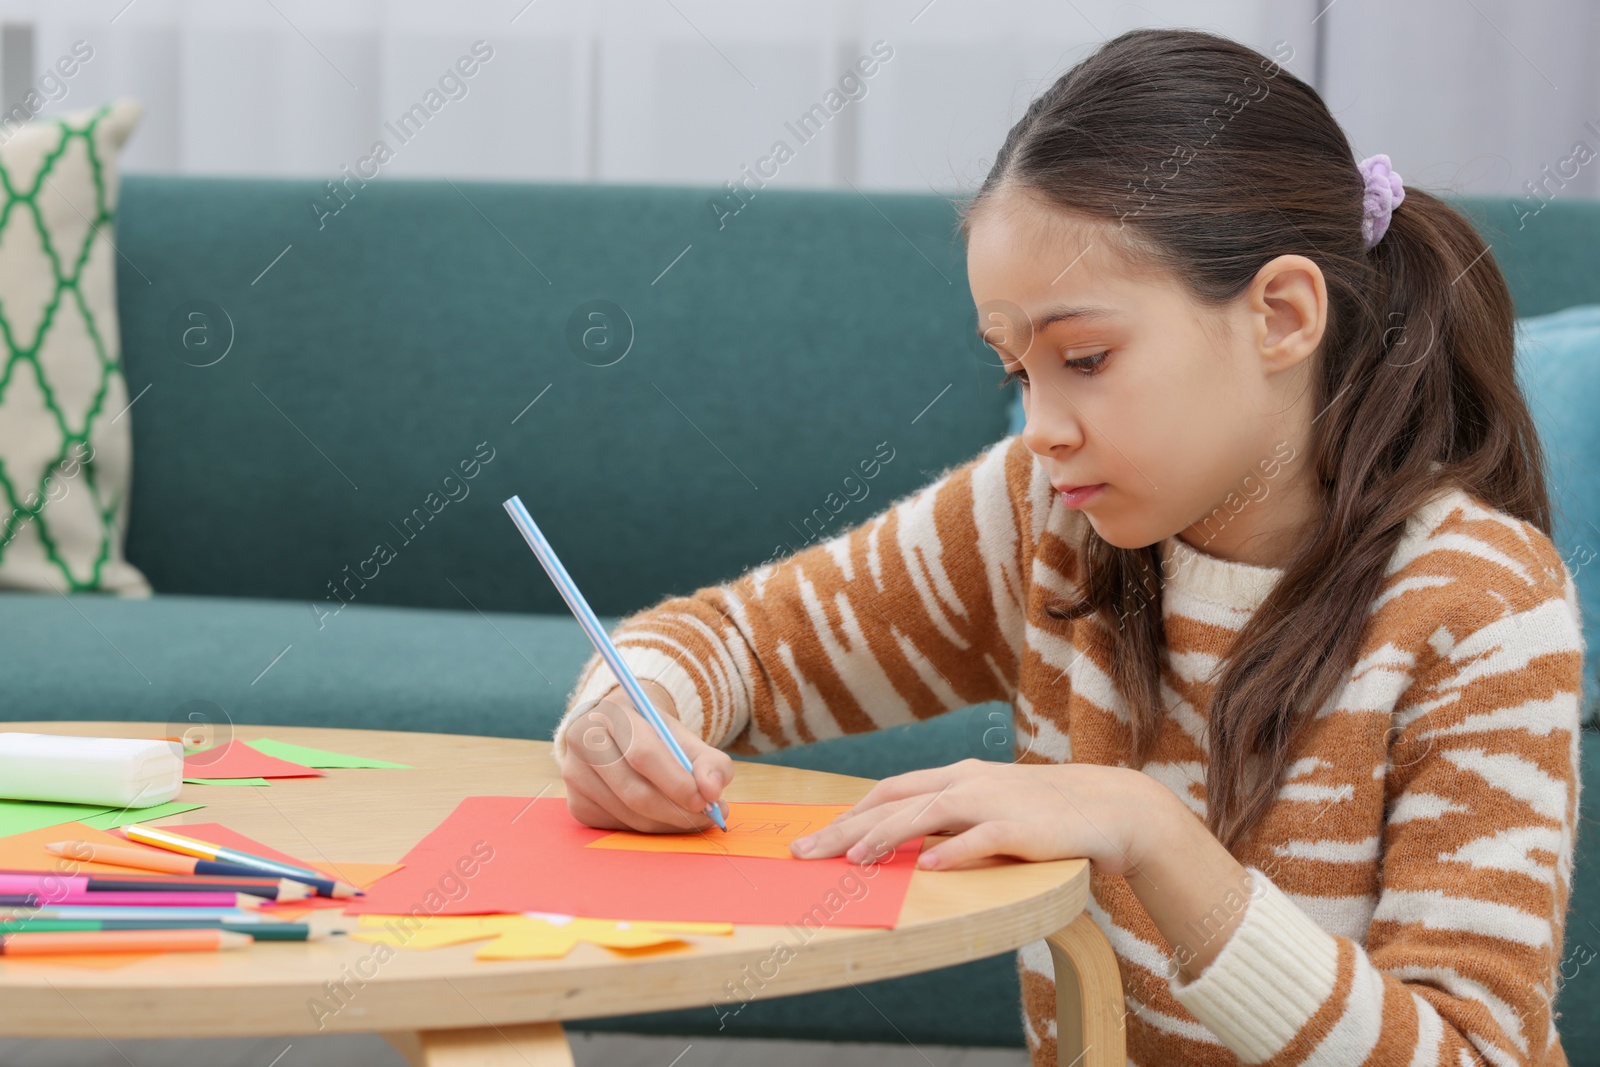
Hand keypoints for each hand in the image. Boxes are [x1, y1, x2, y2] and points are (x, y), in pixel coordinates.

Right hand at [558, 680, 734, 833]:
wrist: (618, 733)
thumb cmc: (654, 735)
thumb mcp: (684, 737)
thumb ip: (709, 761)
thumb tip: (713, 791)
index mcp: (612, 713)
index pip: (643, 754)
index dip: (676, 782)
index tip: (705, 800)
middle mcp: (584, 742)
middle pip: (636, 792)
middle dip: (677, 811)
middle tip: (707, 817)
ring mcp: (575, 775)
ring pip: (630, 816)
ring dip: (667, 824)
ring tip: (690, 816)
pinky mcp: (576, 804)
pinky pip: (619, 828)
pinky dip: (649, 828)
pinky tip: (661, 815)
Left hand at [788, 758, 1158, 874]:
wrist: (1108, 807)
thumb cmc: (1043, 812)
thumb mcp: (989, 805)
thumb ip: (950, 817)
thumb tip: (908, 841)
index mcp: (956, 777)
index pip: (890, 791)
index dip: (850, 812)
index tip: (815, 835)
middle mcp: (967, 783)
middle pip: (893, 802)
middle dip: (845, 827)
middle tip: (806, 851)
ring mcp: (993, 802)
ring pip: (927, 814)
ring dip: (886, 836)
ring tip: (854, 859)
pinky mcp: (1020, 828)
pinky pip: (980, 839)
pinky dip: (953, 851)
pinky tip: (929, 866)